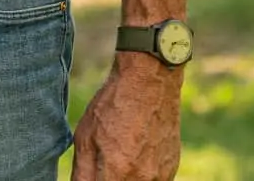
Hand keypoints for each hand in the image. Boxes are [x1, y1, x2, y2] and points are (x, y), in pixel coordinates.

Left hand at [71, 53, 181, 180]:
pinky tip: (135, 154)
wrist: (149, 82)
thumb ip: (82, 175)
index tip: (93, 172)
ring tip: (120, 155)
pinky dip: (141, 175)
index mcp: (117, 174)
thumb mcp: (85, 138)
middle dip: (109, 178)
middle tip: (105, 160)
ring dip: (125, 178)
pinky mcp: (171, 169)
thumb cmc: (113, 106)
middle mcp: (142, 180)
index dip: (95, 180)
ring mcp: (160, 176)